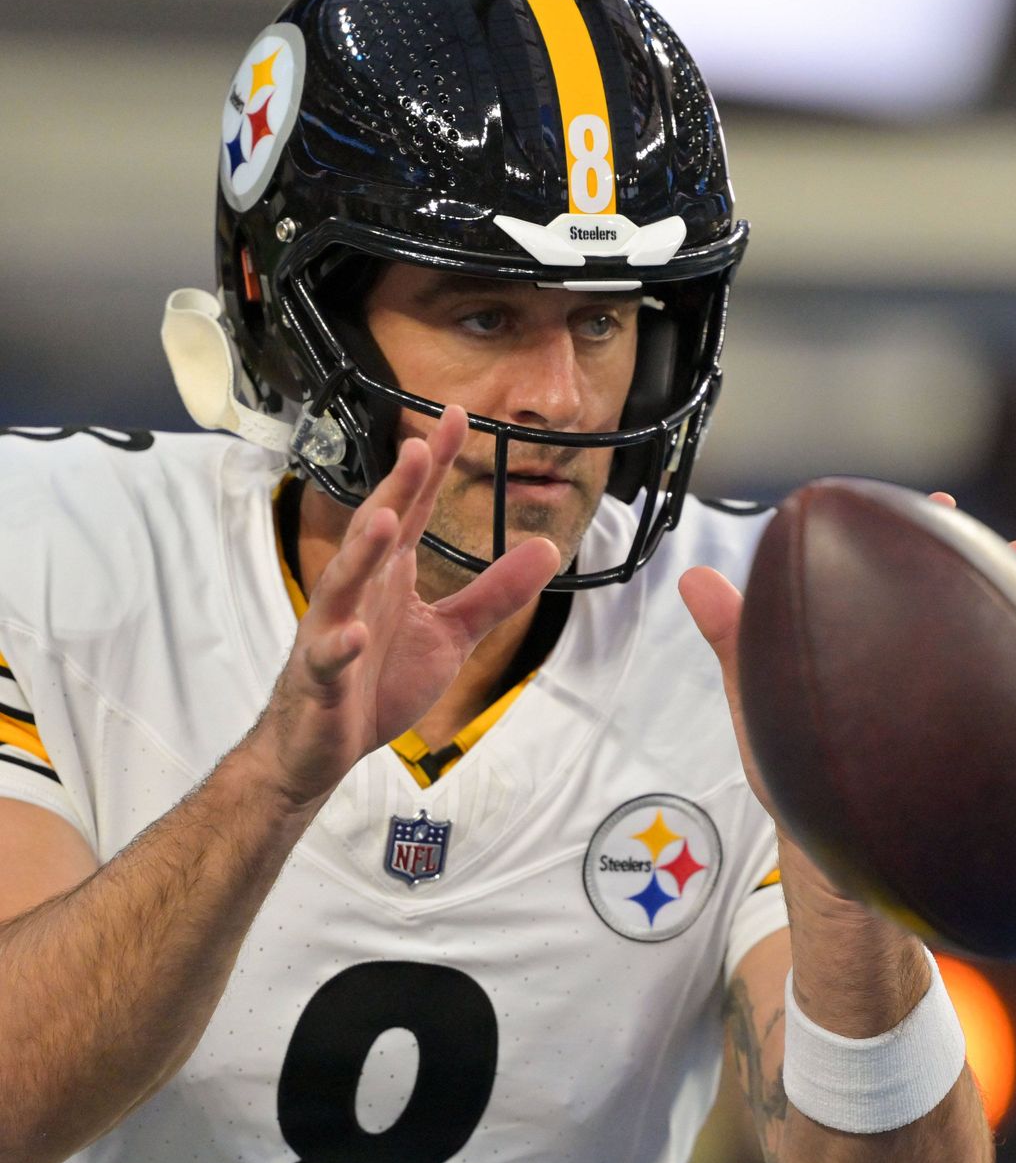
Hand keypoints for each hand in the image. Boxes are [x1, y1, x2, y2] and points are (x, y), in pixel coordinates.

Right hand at [250, 405, 559, 808]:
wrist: (324, 744)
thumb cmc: (379, 680)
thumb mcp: (450, 635)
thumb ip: (494, 593)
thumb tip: (548, 548)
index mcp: (390, 575)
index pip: (413, 509)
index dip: (434, 466)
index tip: (458, 418)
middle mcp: (359, 591)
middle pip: (376, 530)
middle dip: (396, 490)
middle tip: (420, 447)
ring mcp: (332, 630)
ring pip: (343, 584)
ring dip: (361, 552)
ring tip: (384, 520)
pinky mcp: (320, 677)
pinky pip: (327, 658)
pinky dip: (337, 645)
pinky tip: (352, 634)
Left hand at [679, 493, 1015, 841]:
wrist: (848, 865)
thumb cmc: (799, 784)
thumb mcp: (759, 708)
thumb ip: (736, 643)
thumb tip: (692, 577)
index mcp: (847, 648)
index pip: (860, 574)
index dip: (868, 532)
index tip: (871, 500)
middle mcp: (893, 664)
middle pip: (921, 591)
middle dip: (940, 546)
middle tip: (948, 509)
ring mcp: (935, 694)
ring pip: (968, 628)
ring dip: (991, 589)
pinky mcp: (967, 732)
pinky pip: (997, 680)